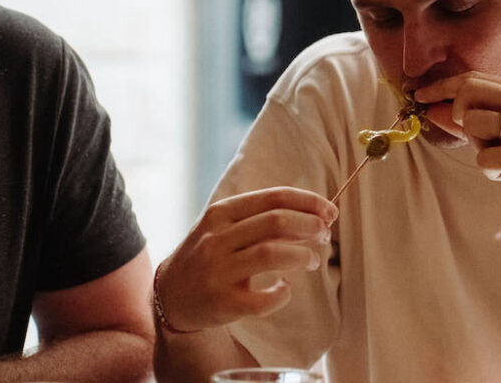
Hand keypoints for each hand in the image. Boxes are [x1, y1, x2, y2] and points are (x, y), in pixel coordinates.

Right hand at [156, 187, 337, 332]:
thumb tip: (315, 214)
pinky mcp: (222, 303)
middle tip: (324, 235)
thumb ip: (262, 218)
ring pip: (272, 254)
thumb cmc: (210, 255)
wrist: (170, 296)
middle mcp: (216, 239)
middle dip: (310, 226)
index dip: (308, 202)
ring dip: (302, 255)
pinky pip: (264, 299)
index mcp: (221, 213)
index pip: (273, 197)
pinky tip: (284, 290)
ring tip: (312, 260)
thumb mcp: (225, 227)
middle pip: (276, 222)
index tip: (330, 211)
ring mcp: (217, 271)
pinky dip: (283, 293)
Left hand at [415, 71, 500, 236]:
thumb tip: (433, 109)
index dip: (442, 86)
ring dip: (480, 150)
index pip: (475, 78)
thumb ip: (476, 121)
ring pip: (472, 125)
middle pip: (468, 92)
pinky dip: (492, 173)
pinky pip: (483, 160)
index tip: (419, 95)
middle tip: (473, 137)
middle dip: (456, 114)